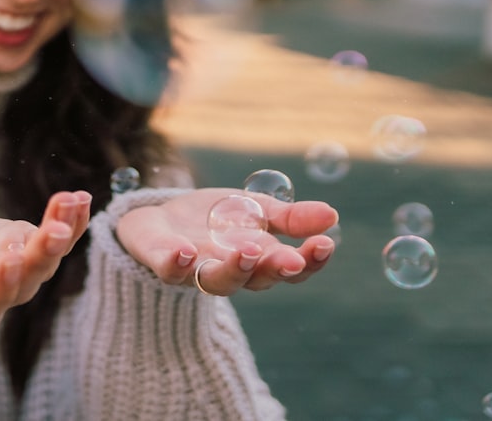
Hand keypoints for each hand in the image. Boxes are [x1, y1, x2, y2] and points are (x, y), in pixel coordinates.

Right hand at [0, 190, 91, 329]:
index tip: (8, 258)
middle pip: (26, 282)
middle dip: (41, 255)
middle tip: (54, 230)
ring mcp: (17, 269)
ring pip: (48, 258)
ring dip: (63, 230)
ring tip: (72, 200)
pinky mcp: (28, 243)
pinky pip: (58, 235)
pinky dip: (71, 218)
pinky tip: (80, 196)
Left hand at [116, 188, 337, 295]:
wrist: (158, 221)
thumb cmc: (215, 221)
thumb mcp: (256, 210)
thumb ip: (290, 217)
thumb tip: (332, 215)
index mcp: (258, 259)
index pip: (290, 269)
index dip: (309, 261)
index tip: (325, 243)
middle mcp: (230, 271)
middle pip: (256, 281)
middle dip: (274, 269)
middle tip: (290, 259)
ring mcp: (195, 270)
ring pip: (217, 282)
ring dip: (233, 269)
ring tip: (245, 251)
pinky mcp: (162, 261)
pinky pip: (169, 270)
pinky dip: (177, 263)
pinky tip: (184, 251)